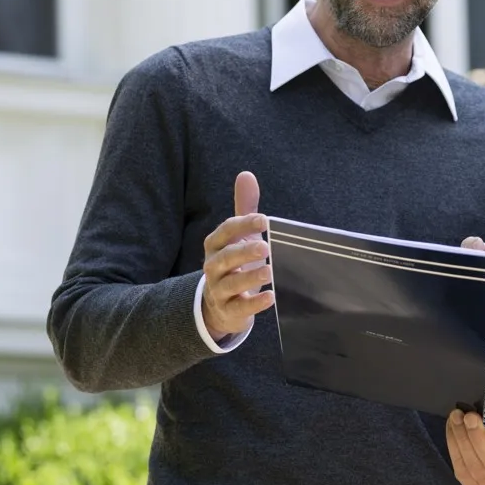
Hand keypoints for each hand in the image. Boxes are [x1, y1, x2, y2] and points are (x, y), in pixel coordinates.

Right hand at [201, 172, 274, 339]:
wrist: (222, 305)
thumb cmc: (236, 263)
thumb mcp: (238, 236)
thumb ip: (244, 208)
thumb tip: (246, 175)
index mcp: (216, 245)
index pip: (226, 231)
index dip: (243, 225)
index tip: (264, 220)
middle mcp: (214, 266)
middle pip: (226, 258)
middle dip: (244, 252)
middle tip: (266, 247)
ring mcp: (219, 290)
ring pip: (231, 284)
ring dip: (250, 278)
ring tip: (269, 272)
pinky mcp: (229, 310)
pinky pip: (239, 307)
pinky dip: (254, 303)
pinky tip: (270, 297)